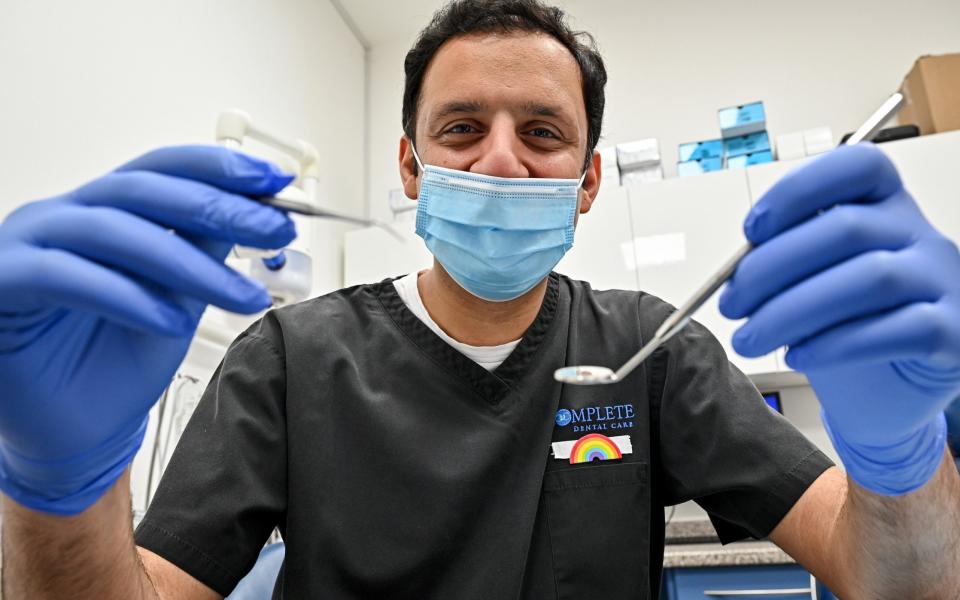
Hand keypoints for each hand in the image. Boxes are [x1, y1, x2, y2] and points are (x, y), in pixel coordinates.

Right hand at [0, 145, 295, 513]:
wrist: (76, 436)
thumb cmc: (116, 366)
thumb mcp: (178, 299)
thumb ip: (204, 251)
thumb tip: (257, 212)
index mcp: (104, 210)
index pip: (163, 170)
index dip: (220, 168)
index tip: (276, 181)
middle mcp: (64, 216)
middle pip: (144, 191)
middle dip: (219, 208)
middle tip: (275, 230)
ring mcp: (27, 244)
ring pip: (113, 232)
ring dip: (188, 264)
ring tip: (240, 295)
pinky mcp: (0, 283)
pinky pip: (66, 277)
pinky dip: (128, 297)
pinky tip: (173, 322)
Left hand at [719, 144, 959, 494]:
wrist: (889, 392)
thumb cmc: (846, 325)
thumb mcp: (812, 281)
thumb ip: (785, 262)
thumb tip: (737, 272)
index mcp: (885, 206)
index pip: (856, 166)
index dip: (798, 190)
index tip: (751, 231)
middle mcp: (920, 235)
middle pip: (846, 228)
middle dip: (771, 267)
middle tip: (731, 304)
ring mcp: (943, 282)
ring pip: (869, 279)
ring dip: (791, 311)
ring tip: (750, 338)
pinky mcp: (954, 333)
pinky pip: (897, 329)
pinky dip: (835, 343)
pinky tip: (798, 356)